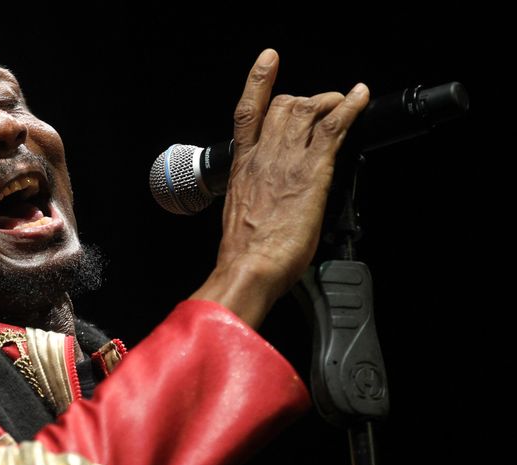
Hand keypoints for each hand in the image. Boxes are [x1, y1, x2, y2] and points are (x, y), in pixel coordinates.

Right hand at [191, 48, 369, 326]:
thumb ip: (255, 195)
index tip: (268, 63)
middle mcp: (262, 155)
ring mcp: (287, 160)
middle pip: (284, 106)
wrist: (249, 265)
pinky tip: (360, 97)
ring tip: (344, 104)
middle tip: (323, 109)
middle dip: (306, 101)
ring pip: (309, 110)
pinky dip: (350, 107)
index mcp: (242, 167)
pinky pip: (334, 127)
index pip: (248, 113)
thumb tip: (268, 199)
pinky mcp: (312, 171)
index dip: (258, 83)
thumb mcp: (241, 214)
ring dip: (330, 103)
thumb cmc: (244, 252)